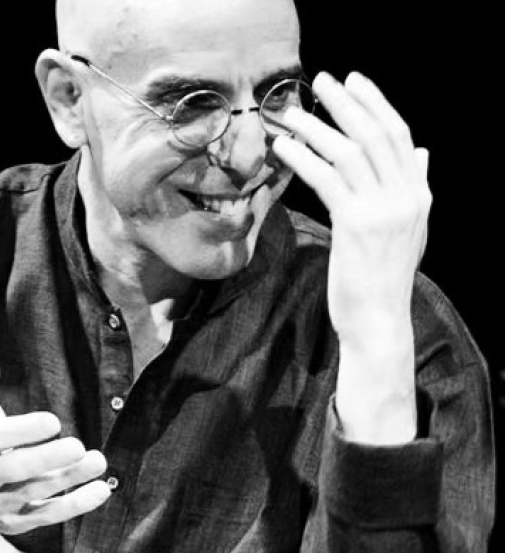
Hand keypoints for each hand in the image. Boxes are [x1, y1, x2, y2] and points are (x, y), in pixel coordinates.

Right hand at [0, 341, 110, 535]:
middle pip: (14, 470)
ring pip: (35, 493)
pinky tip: (101, 490)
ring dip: (69, 479)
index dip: (22, 432)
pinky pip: (47, 516)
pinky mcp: (16, 522)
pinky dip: (75, 505)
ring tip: (98, 461)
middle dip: (46, 460)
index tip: (52, 421)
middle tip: (77, 446)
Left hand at [272, 71, 429, 349]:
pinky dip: (303, 157)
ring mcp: (383, 209)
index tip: (353, 82)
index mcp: (419, 194)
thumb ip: (413, 188)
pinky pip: (326, 179)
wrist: (380, 319)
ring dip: (316, 127)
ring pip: (349, 152)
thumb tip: (422, 153)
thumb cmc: (382, 277)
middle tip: (321, 80)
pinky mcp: (356, 224)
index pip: (399, 135)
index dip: (376, 103)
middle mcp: (407, 196)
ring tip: (289, 113)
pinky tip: (283, 146)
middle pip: (376, 134)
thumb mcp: (409, 229)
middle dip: (347, 103)